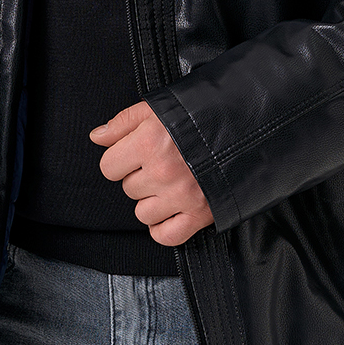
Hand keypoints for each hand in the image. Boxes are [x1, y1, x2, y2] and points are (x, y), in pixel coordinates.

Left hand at [89, 100, 213, 245]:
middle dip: (140, 177)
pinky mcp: (199, 214)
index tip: (135, 155)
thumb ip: (123, 122)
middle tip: (161, 164)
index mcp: (149, 142)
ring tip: (170, 183)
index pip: (108, 167)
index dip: (120, 160)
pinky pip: (166, 235)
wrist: (246, 128)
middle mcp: (162, 171)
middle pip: (128, 189)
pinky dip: (164, 227)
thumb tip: (97, 137)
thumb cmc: (201, 115)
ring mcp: (180, 195)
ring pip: (143, 213)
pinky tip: (171, 210)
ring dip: (152, 201)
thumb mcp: (158, 108)